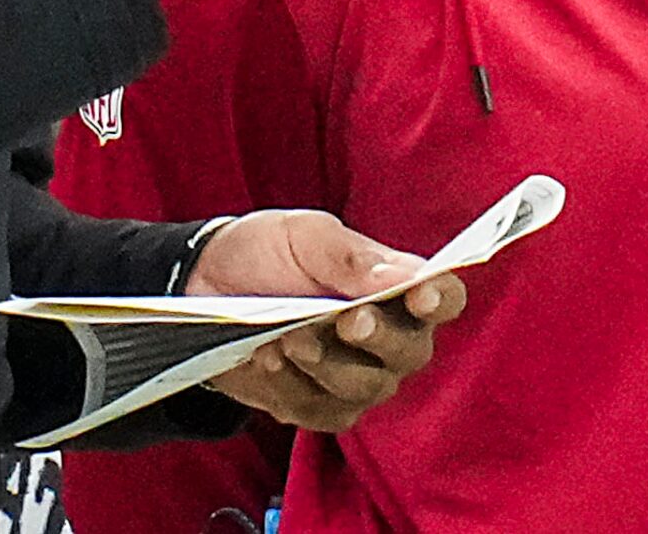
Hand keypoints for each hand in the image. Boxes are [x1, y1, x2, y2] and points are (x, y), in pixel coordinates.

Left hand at [188, 209, 468, 433]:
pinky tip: (267, 356)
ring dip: (326, 363)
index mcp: (397, 287)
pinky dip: (290, 385)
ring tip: (289, 335)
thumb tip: (402, 277)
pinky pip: (318, 411)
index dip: (440, 299)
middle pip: (410, 353)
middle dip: (379, 338)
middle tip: (347, 320)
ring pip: (363, 388)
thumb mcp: (303, 236)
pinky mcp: (319, 408)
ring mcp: (356, 380)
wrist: (205, 285)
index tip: (420, 295)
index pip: (443, 299)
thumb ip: (351, 256)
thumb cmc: (267, 251)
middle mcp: (389, 340)